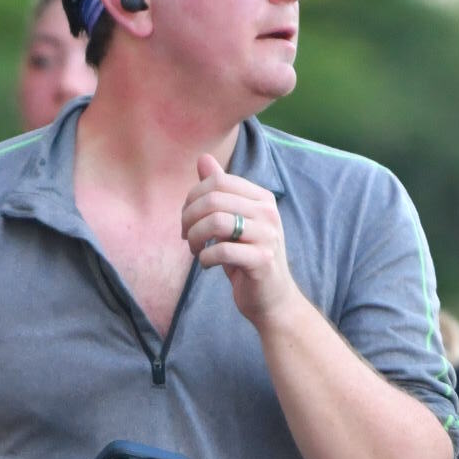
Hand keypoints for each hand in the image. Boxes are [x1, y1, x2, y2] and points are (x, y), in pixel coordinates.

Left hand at [182, 155, 296, 327]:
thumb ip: (219, 191)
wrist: (272, 299)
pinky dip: (206, 258)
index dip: (193, 197)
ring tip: (195, 249)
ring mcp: (268, 235)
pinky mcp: (262, 260)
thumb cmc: (248, 258)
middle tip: (186, 237)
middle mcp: (268, 212)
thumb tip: (203, 158)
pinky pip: (223, 250)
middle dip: (189, 218)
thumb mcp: (233, 221)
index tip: (187, 219)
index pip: (218, 181)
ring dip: (195, 237)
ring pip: (216, 222)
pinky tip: (207, 264)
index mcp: (261, 198)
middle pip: (213, 199)